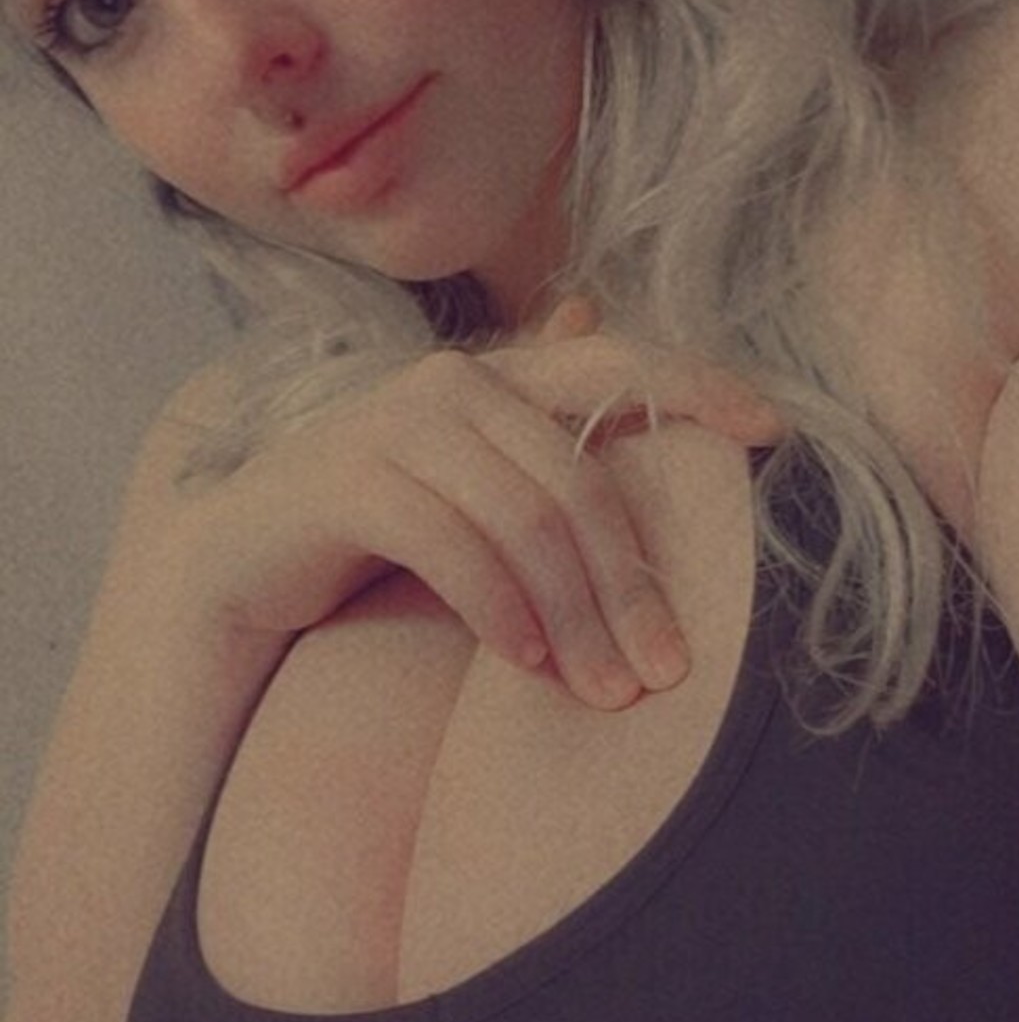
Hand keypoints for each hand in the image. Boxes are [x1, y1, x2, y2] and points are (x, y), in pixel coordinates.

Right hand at [165, 301, 780, 710]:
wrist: (238, 561)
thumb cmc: (374, 529)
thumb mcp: (473, 487)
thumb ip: (540, 440)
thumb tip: (601, 329)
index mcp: (497, 377)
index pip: (618, 363)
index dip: (699, 387)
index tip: (777, 432)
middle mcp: (450, 383)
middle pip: (579, 480)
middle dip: (632, 584)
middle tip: (664, 670)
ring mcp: (393, 424)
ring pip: (524, 518)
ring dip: (576, 616)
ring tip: (603, 692)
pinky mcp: (347, 480)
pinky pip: (452, 545)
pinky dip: (500, 609)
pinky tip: (528, 661)